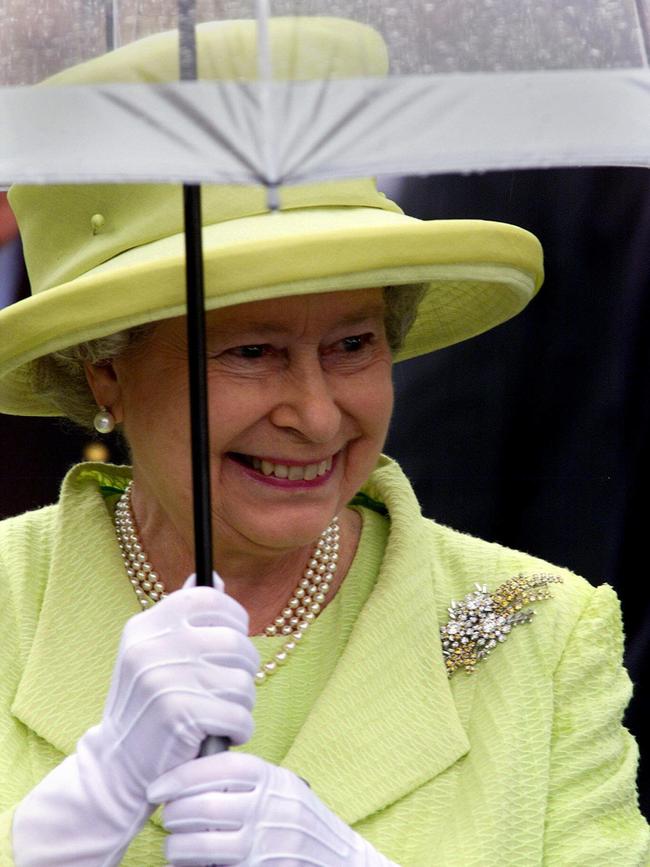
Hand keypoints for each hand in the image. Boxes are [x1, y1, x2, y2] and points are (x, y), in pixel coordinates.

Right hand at [12, 580, 259, 866]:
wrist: (118, 765)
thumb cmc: (148, 704)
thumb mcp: (155, 652)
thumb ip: (185, 617)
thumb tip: (215, 578)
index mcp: (147, 625)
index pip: (209, 598)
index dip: (234, 616)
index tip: (235, 636)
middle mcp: (152, 647)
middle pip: (235, 642)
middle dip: (244, 668)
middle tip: (230, 688)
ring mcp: (164, 680)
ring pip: (242, 681)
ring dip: (242, 704)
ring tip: (221, 713)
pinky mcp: (179, 715)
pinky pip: (238, 715)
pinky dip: (239, 730)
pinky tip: (222, 734)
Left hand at [148, 752, 399, 865]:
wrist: (341, 860)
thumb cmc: (301, 822)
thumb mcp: (282, 789)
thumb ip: (247, 781)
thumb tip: (193, 774)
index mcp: (272, 779)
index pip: (219, 768)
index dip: (181, 776)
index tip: (157, 787)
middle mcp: (270, 809)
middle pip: (205, 806)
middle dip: (174, 812)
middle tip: (165, 815)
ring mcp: (267, 845)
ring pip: (202, 844)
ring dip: (177, 846)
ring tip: (173, 845)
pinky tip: (188, 864)